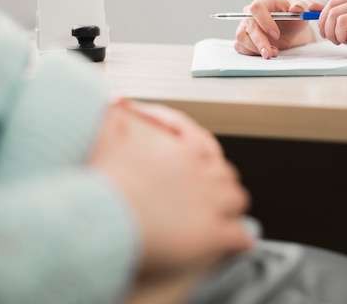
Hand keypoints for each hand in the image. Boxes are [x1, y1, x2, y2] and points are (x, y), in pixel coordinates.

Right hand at [88, 100, 252, 274]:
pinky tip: (237, 244)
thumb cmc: (106, 186)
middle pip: (224, 173)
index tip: (192, 159)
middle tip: (205, 192)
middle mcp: (204, 173)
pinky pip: (240, 236)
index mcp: (184, 151)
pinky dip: (240, 240)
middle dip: (217, 182)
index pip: (201, 141)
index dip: (199, 150)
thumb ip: (112, 121)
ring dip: (230, 208)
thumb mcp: (106, 143)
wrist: (105, 220)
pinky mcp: (215, 235)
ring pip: (237, 199)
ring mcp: (213, 203)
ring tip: (221, 216)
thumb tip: (114, 102)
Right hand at [234, 0, 320, 58]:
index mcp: (264, 2)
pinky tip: (265, 53)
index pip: (257, 8)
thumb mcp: (301, 13)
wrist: (289, 33)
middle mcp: (251, 13)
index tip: (276, 34)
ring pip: (242, 37)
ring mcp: (244, 26)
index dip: (264, 21)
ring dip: (257, 48)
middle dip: (260, 41)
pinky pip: (240, 46)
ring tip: (274, 52)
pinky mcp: (242, 38)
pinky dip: (252, 53)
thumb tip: (295, 9)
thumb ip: (301, 8)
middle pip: (249, 25)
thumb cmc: (293, 20)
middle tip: (272, 52)